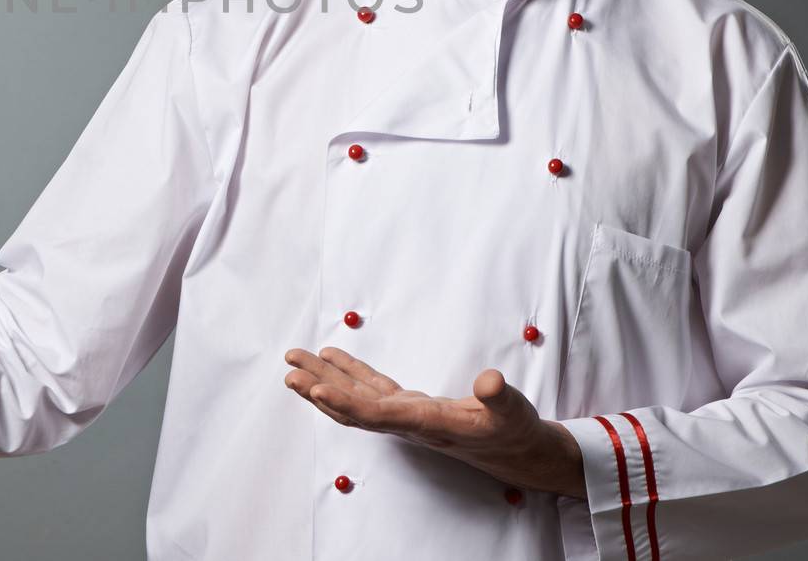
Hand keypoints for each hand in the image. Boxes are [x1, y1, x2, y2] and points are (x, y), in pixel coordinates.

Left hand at [282, 346, 585, 498]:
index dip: (345, 401)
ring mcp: (406, 415)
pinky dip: (349, 372)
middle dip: (320, 388)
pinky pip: (371, 389)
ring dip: (325, 379)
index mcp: (428, 423)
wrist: (518, 451)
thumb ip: (499, 397)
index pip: (378, 414)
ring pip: (357, 397)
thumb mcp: (513, 411)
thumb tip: (489, 381)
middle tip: (290, 370)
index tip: (316, 387)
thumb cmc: (514, 430)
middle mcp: (409, 422)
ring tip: (295, 362)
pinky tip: (332, 356)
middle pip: (354, 407)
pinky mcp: (410, 406)